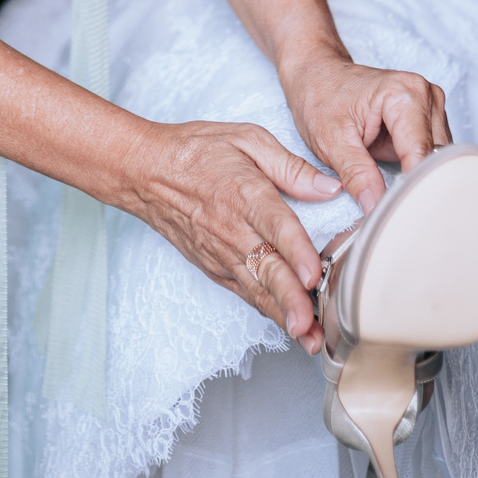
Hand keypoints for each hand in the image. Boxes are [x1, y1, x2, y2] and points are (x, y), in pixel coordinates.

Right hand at [119, 119, 346, 355]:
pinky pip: (245, 292)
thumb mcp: (247, 138)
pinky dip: (266, 310)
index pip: (275, 226)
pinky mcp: (215, 267)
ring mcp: (222, 253)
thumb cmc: (199, 152)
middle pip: (267, 268)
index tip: (313, 274)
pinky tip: (289, 325)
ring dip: (283, 314)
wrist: (147, 172)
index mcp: (246, 193)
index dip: (296, 251)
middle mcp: (234, 229)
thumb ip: (291, 166)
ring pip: (257, 289)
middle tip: (311, 324)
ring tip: (309, 338)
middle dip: (291, 299)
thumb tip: (331, 186)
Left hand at [277, 45, 451, 214]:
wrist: (316, 73)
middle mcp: (425, 95)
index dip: (409, 189)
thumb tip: (376, 207)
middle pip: (436, 157)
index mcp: (404, 94)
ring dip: (417, 177)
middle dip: (416, 185)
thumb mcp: (329, 140)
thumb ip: (356, 174)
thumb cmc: (319, 98)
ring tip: (391, 192)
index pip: (421, 155)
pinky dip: (416, 169)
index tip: (395, 215)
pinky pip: (431, 152)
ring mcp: (430, 105)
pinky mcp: (427, 117)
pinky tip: (397, 178)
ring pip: (438, 158)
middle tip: (392, 211)